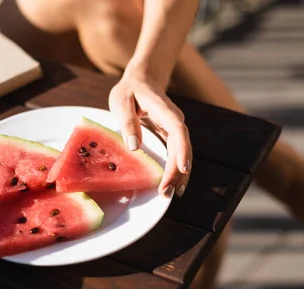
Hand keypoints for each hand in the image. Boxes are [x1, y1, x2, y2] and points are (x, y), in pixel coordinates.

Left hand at [108, 72, 191, 197]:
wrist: (142, 79)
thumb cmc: (129, 90)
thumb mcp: (121, 101)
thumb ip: (127, 122)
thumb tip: (134, 146)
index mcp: (164, 110)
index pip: (178, 130)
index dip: (182, 150)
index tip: (182, 169)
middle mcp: (174, 120)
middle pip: (181, 147)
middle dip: (177, 171)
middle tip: (166, 193)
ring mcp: (174, 129)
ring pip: (182, 153)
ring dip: (179, 174)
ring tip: (171, 195)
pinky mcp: (170, 136)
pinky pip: (177, 154)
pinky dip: (177, 170)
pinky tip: (174, 185)